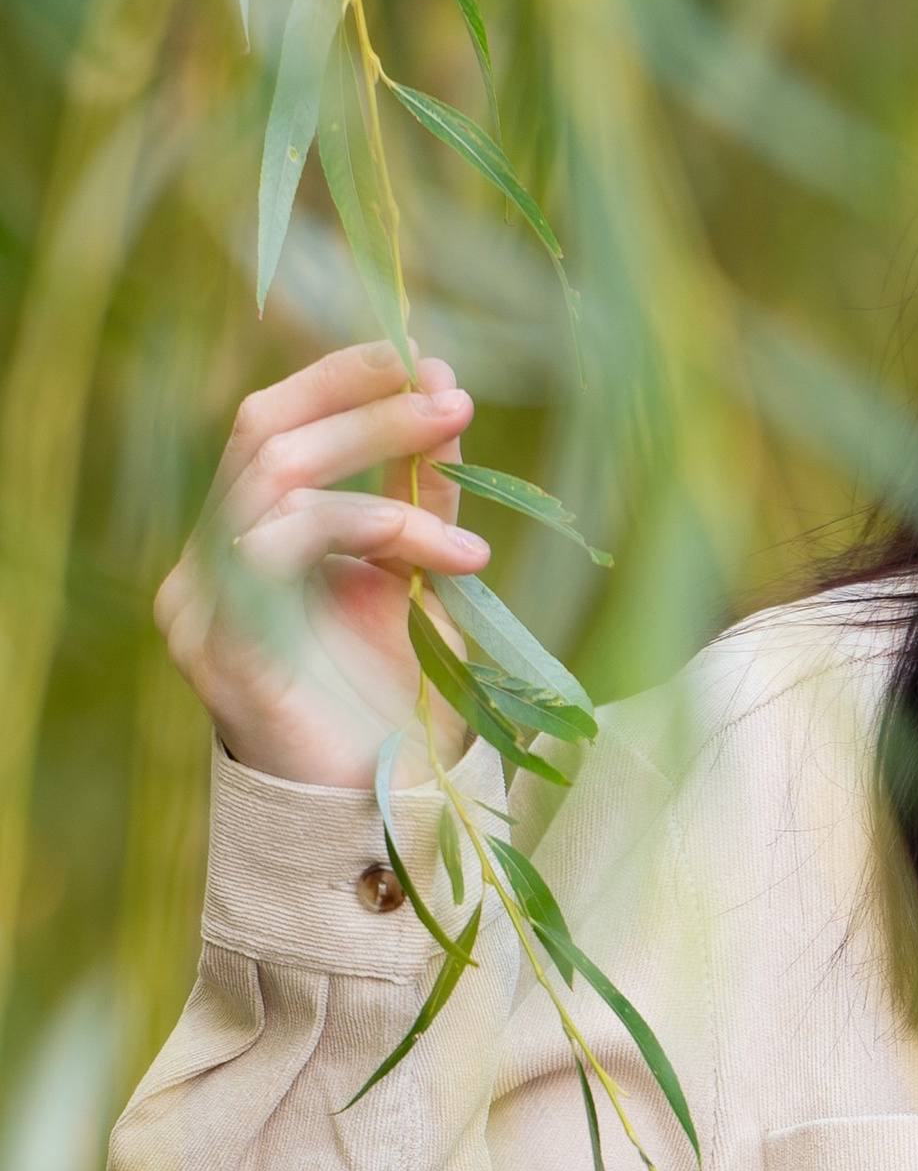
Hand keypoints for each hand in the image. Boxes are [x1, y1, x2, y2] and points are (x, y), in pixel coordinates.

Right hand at [155, 343, 488, 789]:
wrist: (379, 812)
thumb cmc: (393, 699)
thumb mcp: (415, 574)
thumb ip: (419, 491)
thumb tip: (442, 387)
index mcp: (241, 542)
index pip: (265, 426)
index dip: (336, 380)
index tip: (420, 358)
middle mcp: (204, 566)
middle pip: (262, 435)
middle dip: (365, 406)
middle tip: (455, 400)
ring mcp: (200, 604)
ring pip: (271, 478)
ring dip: (378, 458)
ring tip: (463, 466)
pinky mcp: (219, 642)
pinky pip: (281, 544)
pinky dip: (371, 526)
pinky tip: (446, 555)